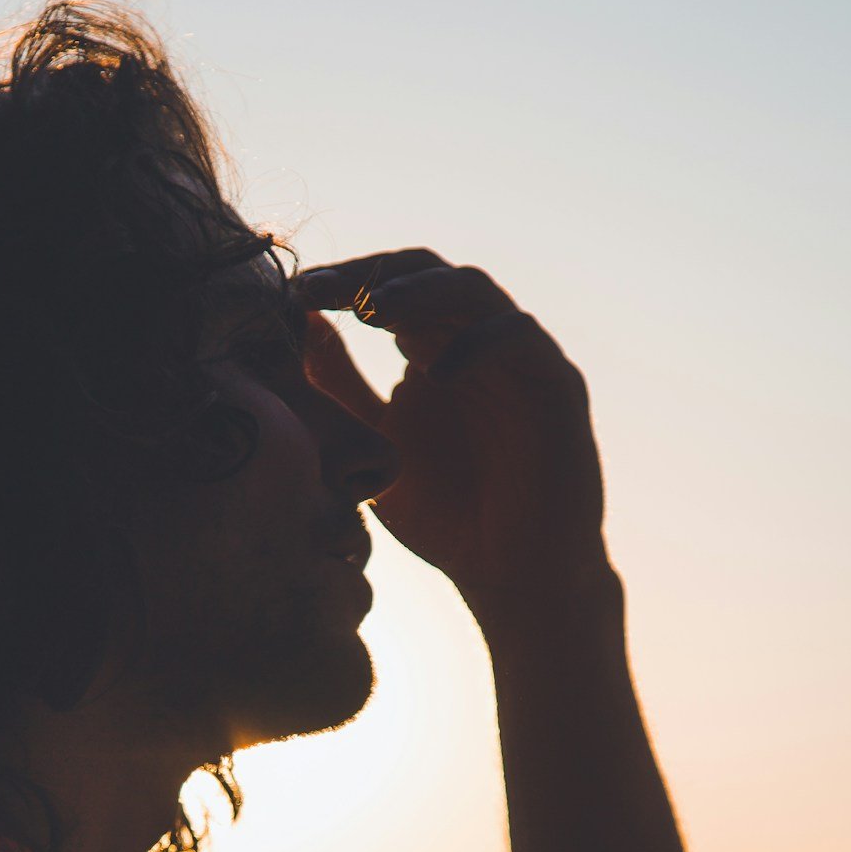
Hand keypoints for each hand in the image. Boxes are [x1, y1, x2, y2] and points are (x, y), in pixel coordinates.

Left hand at [297, 250, 611, 625]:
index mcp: (433, 350)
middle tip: (321, 288)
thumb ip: (340, 389)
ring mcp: (518, 359)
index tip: (294, 294)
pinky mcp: (556, 384)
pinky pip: (520, 338)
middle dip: (370, 276)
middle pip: (426, 273)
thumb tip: (302, 326)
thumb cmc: (447, 517)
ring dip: (419, 292)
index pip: (388, 289)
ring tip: (369, 310)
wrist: (515, 578)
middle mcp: (475, 343)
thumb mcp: (373, 447)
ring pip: (474, 290)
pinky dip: (477, 343)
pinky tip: (433, 372)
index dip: (342, 281)